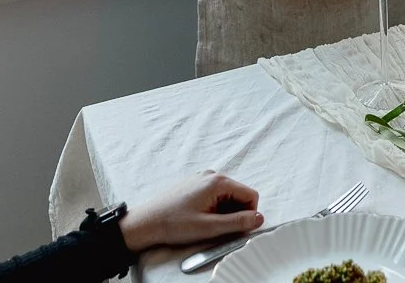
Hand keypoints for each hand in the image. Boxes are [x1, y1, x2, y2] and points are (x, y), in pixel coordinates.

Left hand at [117, 172, 262, 251]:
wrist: (146, 223)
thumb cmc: (173, 224)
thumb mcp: (209, 227)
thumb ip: (238, 223)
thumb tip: (259, 219)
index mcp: (218, 182)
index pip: (251, 195)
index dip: (249, 215)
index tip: (238, 229)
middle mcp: (212, 175)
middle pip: (239, 195)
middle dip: (235, 214)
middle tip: (219, 229)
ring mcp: (202, 179)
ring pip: (227, 197)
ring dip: (224, 213)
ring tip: (206, 225)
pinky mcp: (194, 185)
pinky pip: (215, 196)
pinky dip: (214, 209)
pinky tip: (199, 219)